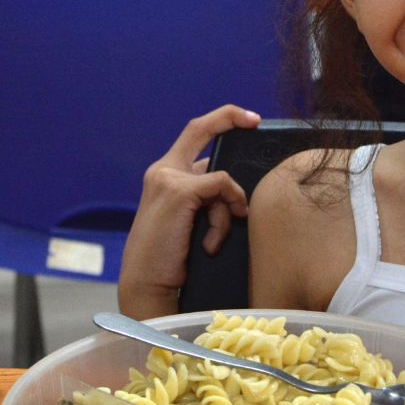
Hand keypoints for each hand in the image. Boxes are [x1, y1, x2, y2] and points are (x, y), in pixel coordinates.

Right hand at [117, 105, 260, 319]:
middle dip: (230, 117)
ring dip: (228, 209)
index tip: (248, 119)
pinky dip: (228, 211)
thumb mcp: (191, 222)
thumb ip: (207, 199)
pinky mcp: (179, 191)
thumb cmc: (172, 262)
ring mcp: (168, 178)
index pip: (193, 135)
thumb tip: (237, 189)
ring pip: (222, 177)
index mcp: (163, 176)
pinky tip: (212, 242)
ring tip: (214, 240)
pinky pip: (223, 187)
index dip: (220, 121)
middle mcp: (163, 171)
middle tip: (256, 120)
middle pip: (201, 129)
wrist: (148, 287)